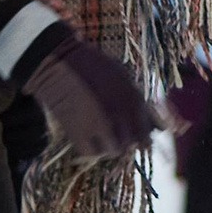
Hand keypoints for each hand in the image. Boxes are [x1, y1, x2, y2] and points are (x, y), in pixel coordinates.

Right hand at [14, 21, 158, 159]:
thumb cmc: (92, 64)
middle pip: (130, 143)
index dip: (143, 139)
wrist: (60, 61)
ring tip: (103, 136)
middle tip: (118, 135)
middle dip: (127, 142)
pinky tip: (90, 138)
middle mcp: (120, 114)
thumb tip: (150, 121)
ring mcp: (99, 125)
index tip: (139, 140)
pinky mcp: (78, 131)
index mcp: (132, 99)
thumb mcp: (122, 76)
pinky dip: (93, 149)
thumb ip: (135, 99)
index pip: (146, 133)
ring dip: (110, 146)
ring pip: (113, 150)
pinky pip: (92, 152)